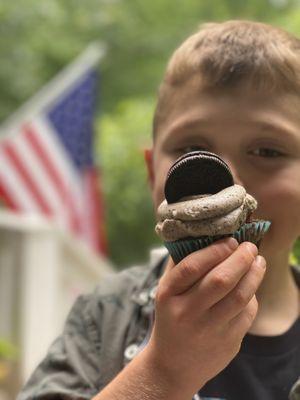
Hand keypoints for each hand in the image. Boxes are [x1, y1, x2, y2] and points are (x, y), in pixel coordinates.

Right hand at [143, 238, 265, 394]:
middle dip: (241, 259)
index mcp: (167, 296)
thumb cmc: (171, 318)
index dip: (214, 250)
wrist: (173, 365)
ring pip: (240, 297)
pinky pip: (247, 314)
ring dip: (254, 274)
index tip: (230, 240)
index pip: (192, 267)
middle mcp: (187, 313)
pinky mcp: (227, 344)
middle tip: (250, 247)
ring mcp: (208, 331)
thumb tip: (205, 237)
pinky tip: (251, 287)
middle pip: (221, 280)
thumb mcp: (166, 292)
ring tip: (258, 262)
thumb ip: (180, 265)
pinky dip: (253, 296)